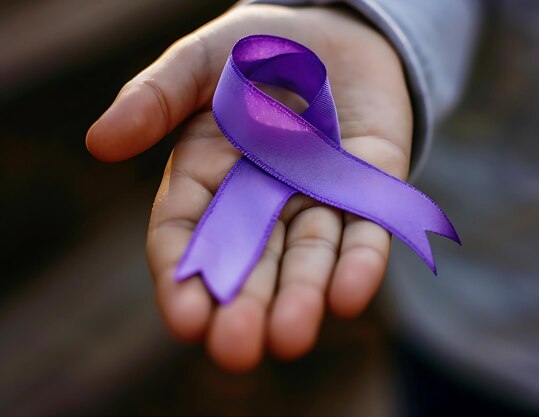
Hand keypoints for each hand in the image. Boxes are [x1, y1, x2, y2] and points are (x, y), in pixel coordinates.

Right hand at [86, 4, 411, 370]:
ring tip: (289, 338)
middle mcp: (263, 199)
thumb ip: (156, 97)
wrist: (333, 30)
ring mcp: (318, 197)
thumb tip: (99, 142)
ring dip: (300, 297)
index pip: (188, 236)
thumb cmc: (256, 48)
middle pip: (250, 262)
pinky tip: (348, 296)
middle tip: (237, 351)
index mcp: (211, 176)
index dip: (183, 278)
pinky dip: (360, 262)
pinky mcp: (371, 186)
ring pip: (308, 257)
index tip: (187, 318)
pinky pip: (367, 229)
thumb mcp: (201, 62)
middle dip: (244, 307)